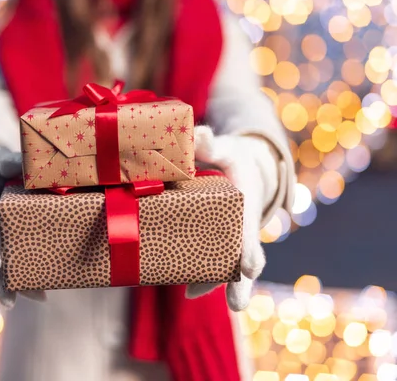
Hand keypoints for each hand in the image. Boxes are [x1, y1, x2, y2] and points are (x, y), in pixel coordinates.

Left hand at [186, 126, 270, 310]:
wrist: (249, 167)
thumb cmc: (234, 158)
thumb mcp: (226, 148)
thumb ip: (210, 143)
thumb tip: (196, 133)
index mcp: (248, 200)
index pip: (249, 227)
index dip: (248, 247)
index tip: (247, 267)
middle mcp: (245, 224)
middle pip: (245, 256)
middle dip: (241, 281)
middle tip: (237, 305)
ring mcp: (234, 236)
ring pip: (230, 265)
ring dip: (219, 283)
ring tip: (199, 297)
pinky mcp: (220, 241)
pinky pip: (215, 260)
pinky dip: (204, 275)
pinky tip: (190, 289)